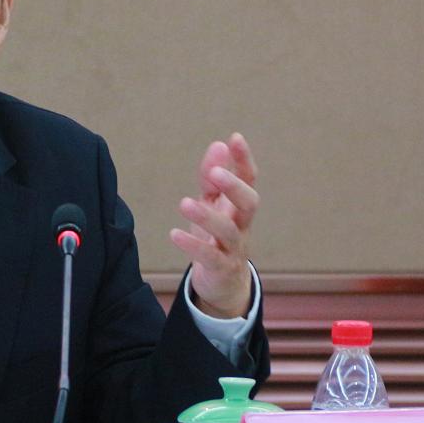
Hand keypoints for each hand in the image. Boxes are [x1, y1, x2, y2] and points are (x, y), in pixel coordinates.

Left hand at [169, 132, 258, 317]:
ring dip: (207, 216)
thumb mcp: (213, 204)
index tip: (235, 138)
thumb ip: (212, 177)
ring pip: (228, 231)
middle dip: (234, 187)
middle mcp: (242, 225)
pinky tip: (174, 233)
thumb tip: (218, 145)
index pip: (249, 179)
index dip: (244, 160)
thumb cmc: (217, 237)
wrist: (223, 283)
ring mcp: (234, 248)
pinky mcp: (221, 269)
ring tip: (184, 203)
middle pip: (249, 203)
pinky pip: (210, 257)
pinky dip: (192, 245)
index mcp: (240, 206)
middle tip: (216, 173)